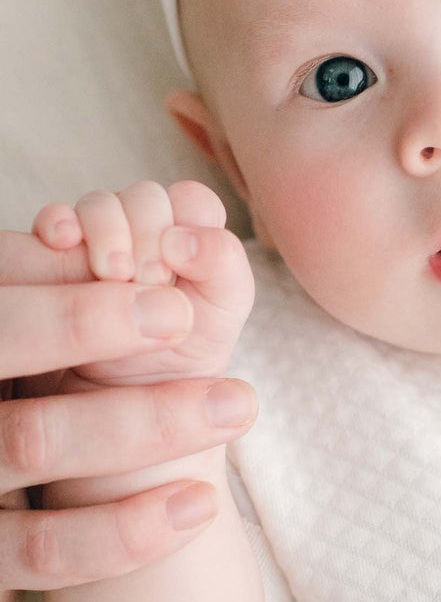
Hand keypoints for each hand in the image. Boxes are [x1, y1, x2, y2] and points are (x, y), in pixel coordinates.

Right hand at [0, 213, 256, 601]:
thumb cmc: (46, 379)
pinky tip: (203, 504)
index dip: (73, 289)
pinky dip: (123, 531)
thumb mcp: (56, 321)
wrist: (27, 494)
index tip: (162, 285)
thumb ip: (93, 280)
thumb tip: (191, 233)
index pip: (4, 301)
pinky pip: (41, 551)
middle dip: (88, 322)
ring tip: (239, 402)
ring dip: (143, 420)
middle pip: (3, 344)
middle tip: (182, 313)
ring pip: (33, 440)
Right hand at [33, 180, 253, 385]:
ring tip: (111, 277)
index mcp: (193, 240)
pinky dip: (58, 222)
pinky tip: (62, 242)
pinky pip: (55, 222)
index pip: (192, 201)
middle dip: (147, 233)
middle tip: (144, 279)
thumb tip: (184, 238)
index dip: (186, 222)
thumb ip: (224, 268)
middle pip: (145, 197)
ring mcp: (103, 242)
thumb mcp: (222, 314)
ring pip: (100, 205)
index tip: (176, 265)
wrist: (132, 404)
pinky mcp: (59, 257)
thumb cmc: (184, 352)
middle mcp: (149, 233)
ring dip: (107, 231)